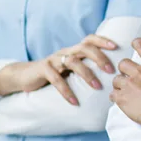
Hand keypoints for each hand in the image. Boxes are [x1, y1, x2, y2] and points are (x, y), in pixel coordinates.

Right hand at [0, 34, 117, 104]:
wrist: (25, 76)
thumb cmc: (54, 73)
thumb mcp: (70, 68)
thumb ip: (85, 68)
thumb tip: (109, 79)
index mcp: (73, 50)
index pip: (89, 39)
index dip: (102, 40)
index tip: (116, 46)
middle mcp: (65, 52)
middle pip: (84, 47)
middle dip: (99, 57)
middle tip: (111, 70)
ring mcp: (53, 59)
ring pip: (72, 61)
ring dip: (86, 73)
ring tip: (97, 86)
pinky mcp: (43, 69)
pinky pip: (55, 79)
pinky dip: (66, 90)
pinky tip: (74, 101)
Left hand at [111, 38, 140, 129]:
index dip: (137, 43)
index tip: (134, 43)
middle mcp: (139, 72)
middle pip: (123, 63)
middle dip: (124, 69)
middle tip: (128, 76)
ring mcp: (129, 84)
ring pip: (116, 79)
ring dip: (119, 84)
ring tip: (125, 91)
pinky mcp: (122, 97)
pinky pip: (113, 94)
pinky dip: (116, 97)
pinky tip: (121, 100)